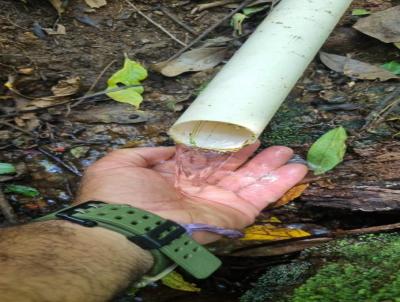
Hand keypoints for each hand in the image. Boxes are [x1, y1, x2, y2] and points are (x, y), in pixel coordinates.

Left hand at [78, 143, 306, 242]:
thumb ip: (147, 152)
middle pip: (232, 168)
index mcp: (177, 176)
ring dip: (270, 166)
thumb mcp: (122, 162)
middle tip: (272, 142)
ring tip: (289, 152)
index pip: (206, 158)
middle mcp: (200, 189)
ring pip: (250, 180)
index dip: (223, 146)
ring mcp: (218, 202)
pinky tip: (297, 170)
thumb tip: (167, 149)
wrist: (128, 227)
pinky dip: (280, 184)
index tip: (238, 133)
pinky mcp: (233, 215)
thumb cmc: (120, 194)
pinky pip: (261, 197)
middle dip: (252, 155)